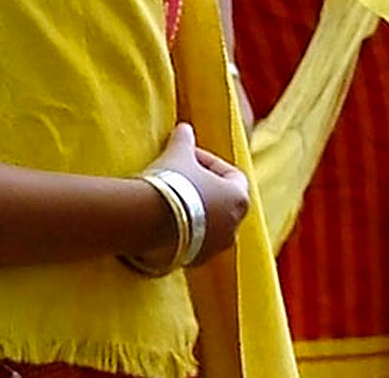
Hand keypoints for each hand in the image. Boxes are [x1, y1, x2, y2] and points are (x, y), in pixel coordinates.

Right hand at [135, 123, 252, 266]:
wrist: (149, 220)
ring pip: (209, 225)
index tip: (189, 156)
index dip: (211, 162)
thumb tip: (184, 128)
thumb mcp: (179, 152)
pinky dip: (184, 231)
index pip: (233, 175)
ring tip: (169, 199)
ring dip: (194, 211)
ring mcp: (215, 247)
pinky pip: (193, 242)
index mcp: (239, 198)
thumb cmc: (173, 182)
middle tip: (180, 176)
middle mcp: (234, 226)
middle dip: (204, 188)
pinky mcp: (195, 261)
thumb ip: (185, 139)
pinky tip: (162, 219)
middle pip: (223, 201)